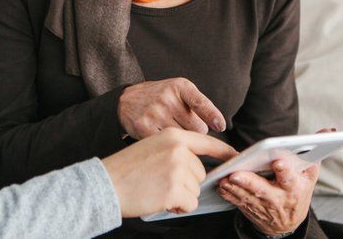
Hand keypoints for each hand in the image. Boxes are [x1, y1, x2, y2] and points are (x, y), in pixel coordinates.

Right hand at [102, 127, 238, 217]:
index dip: (224, 152)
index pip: (206, 143)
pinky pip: (190, 203)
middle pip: (200, 172)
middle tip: (162, 183)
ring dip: (181, 195)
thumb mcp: (151, 147)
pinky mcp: (175, 189)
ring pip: (196, 190)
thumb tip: (198, 166)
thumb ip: (176, 150)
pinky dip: (178, 207)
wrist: (105, 184)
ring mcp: (177, 169)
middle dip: (187, 183)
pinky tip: (160, 200)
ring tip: (158, 190)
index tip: (237, 157)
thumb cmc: (126, 169)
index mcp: (172, 136)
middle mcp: (178, 150)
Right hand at [118, 77, 225, 138]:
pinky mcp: (144, 127)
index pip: (200, 103)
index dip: (212, 116)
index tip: (221, 126)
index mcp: (179, 86)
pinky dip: (168, 145)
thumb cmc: (159, 97)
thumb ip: (198, 104)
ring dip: (183, 139)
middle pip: (197, 128)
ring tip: (172, 130)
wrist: (126, 101)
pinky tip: (162, 138)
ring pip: (184, 138)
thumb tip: (219, 126)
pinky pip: (167, 144)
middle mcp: (167, 98)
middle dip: (195, 131)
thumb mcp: (179, 90)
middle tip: (183, 126)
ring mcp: (155, 113)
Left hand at [217, 127, 333, 235]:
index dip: (285, 170)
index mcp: (294, 188)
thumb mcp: (310, 175)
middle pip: (262, 190)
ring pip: (246, 196)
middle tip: (236, 173)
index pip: (290, 178)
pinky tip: (221, 185)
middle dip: (249, 182)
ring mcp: (262, 206)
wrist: (287, 223)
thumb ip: (315, 152)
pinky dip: (228, 194)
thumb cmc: (298, 191)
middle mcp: (278, 198)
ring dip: (234, 188)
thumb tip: (328, 130)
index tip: (278, 161)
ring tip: (225, 177)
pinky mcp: (249, 209)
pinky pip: (236, 202)